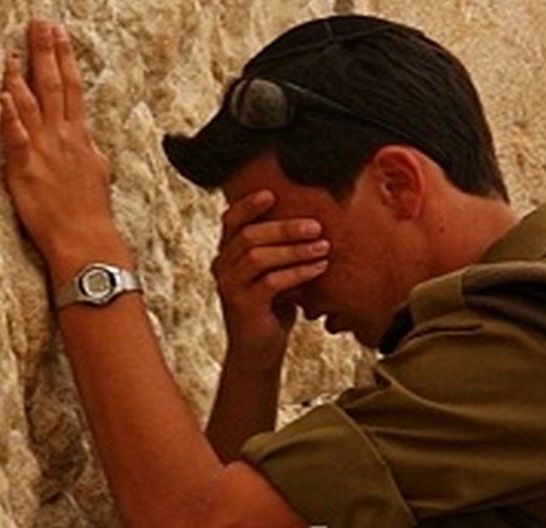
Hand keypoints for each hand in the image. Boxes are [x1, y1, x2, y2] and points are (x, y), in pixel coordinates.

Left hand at [0, 20, 130, 285]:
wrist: (84, 237)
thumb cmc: (90, 209)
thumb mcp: (97, 170)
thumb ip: (86, 149)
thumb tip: (84, 139)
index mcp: (78, 135)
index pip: (72, 86)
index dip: (65, 56)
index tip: (59, 32)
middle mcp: (61, 136)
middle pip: (53, 85)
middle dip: (45, 51)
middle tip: (37, 22)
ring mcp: (43, 150)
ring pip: (31, 104)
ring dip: (21, 76)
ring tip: (13, 50)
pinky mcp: (25, 168)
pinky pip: (16, 138)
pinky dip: (9, 116)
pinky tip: (2, 97)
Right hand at [210, 190, 328, 369]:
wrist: (258, 353)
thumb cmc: (271, 309)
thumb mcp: (275, 274)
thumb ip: (281, 251)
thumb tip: (313, 221)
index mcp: (227, 254)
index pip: (230, 220)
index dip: (249, 205)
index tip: (273, 193)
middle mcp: (222, 266)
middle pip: (249, 235)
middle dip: (285, 227)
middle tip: (316, 226)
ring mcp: (229, 286)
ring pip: (258, 256)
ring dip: (295, 249)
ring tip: (324, 247)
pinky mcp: (242, 306)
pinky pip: (271, 282)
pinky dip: (298, 272)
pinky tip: (319, 268)